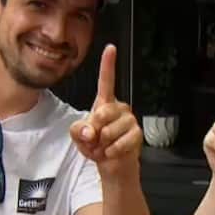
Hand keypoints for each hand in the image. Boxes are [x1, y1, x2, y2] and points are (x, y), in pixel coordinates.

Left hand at [69, 45, 141, 177]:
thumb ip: (77, 130)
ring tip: (104, 147)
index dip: (108, 64)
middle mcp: (119, 108)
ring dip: (103, 143)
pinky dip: (112, 150)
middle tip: (95, 140)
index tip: (111, 48)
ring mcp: (130, 121)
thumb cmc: (96, 146)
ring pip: (110, 130)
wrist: (112, 166)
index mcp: (105, 103)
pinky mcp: (137, 134)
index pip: (107, 81)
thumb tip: (90, 130)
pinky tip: (111, 152)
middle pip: (103, 112)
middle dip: (94, 130)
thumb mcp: (78, 136)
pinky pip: (121, 142)